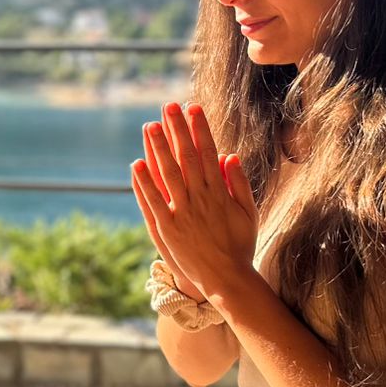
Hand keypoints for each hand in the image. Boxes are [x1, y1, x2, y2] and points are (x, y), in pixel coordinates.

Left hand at [130, 102, 258, 303]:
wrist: (226, 280)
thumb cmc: (239, 246)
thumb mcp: (248, 213)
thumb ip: (239, 184)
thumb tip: (230, 156)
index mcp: (220, 193)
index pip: (208, 152)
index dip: (199, 128)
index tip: (193, 107)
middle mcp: (200, 199)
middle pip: (186, 157)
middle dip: (177, 129)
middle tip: (168, 106)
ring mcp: (182, 213)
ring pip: (168, 174)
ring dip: (158, 149)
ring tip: (150, 126)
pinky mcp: (166, 228)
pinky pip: (152, 201)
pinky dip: (144, 183)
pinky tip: (136, 163)